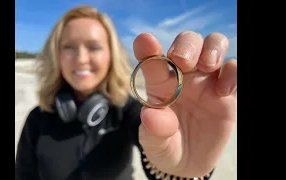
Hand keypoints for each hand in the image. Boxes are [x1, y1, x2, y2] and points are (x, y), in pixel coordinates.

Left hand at [133, 31, 236, 176]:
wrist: (188, 162)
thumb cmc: (166, 146)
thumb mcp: (156, 144)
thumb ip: (154, 131)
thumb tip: (151, 116)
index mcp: (160, 85)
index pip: (152, 60)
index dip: (147, 47)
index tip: (144, 41)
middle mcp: (183, 76)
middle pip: (187, 42)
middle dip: (186, 45)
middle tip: (183, 60)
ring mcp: (206, 81)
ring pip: (212, 45)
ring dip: (211, 48)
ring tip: (207, 66)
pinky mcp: (227, 92)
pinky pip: (233, 69)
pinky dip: (232, 72)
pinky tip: (223, 90)